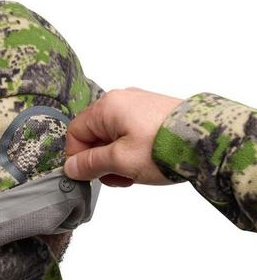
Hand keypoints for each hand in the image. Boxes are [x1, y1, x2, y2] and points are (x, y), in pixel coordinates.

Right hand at [64, 87, 182, 186]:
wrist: (208, 141)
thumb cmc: (162, 148)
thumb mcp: (119, 161)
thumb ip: (90, 164)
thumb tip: (71, 168)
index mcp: (107, 107)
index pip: (75, 132)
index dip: (77, 157)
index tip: (88, 175)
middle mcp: (121, 101)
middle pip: (94, 136)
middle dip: (100, 162)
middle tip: (115, 179)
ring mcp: (138, 107)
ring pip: (112, 138)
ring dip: (115, 161)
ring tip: (132, 175)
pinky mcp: (152, 115)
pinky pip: (129, 136)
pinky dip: (130, 153)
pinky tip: (142, 166)